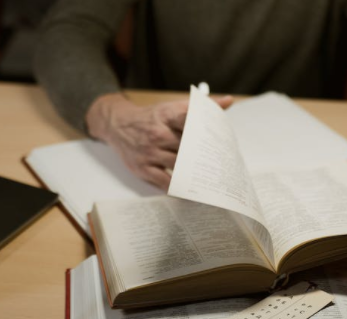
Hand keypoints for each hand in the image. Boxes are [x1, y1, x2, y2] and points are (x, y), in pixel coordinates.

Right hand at [86, 92, 233, 188]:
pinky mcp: (142, 168)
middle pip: (187, 146)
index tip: (222, 140)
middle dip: (204, 156)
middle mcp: (157, 133)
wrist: (117, 124)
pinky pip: (164, 181)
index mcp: (167, 115)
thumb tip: (229, 101)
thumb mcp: (172, 107)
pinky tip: (190, 190)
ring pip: (178, 164)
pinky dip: (178, 188)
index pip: (191, 120)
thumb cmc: (151, 118)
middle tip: (222, 165)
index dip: (207, 130)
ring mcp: (149, 152)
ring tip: (211, 179)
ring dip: (194, 173)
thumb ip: (201, 106)